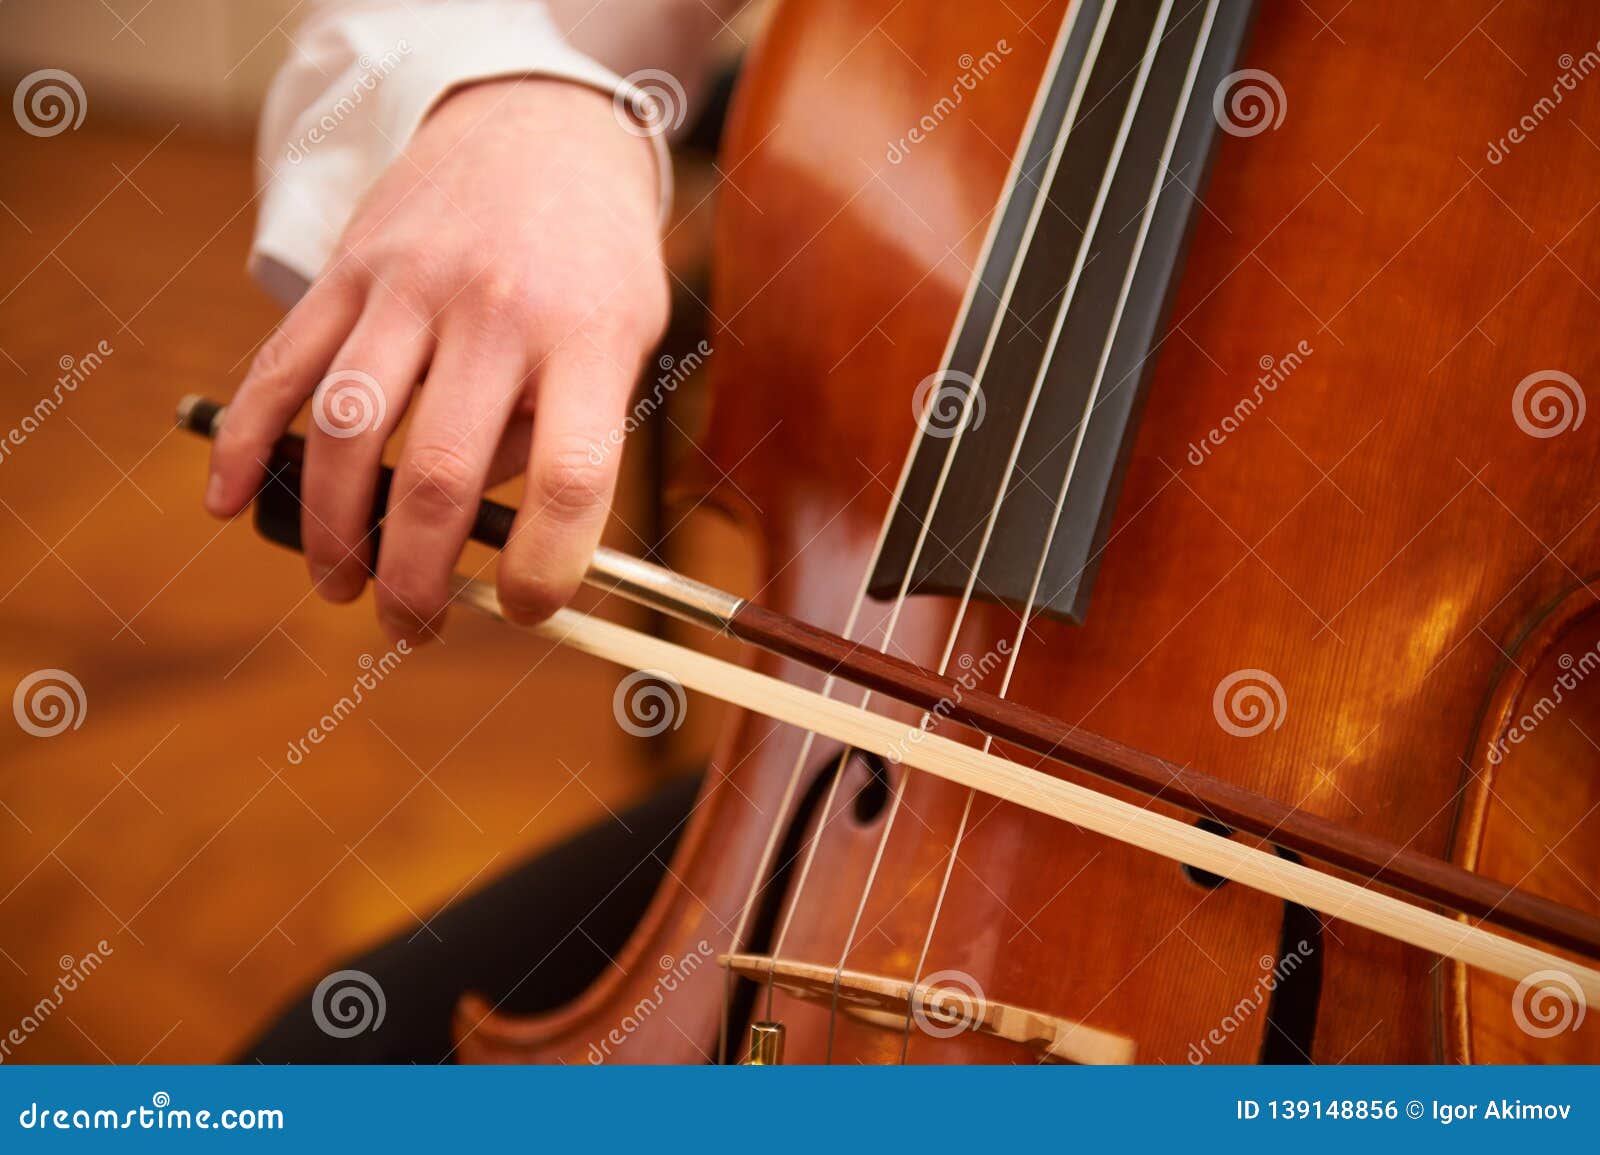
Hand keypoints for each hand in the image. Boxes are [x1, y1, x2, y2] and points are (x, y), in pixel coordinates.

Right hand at [206, 77, 668, 639]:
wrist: (536, 125)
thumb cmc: (590, 256)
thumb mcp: (625, 336)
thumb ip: (567, 427)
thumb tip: (491, 533)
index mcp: (586, 338)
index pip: (572, 479)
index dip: (545, 568)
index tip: (524, 609)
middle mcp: (496, 312)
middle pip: (442, 477)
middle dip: (417, 578)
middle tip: (412, 625)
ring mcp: (411, 286)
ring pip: (348, 432)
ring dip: (333, 530)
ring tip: (341, 585)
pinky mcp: (348, 268)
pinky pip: (283, 364)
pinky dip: (248, 441)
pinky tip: (234, 501)